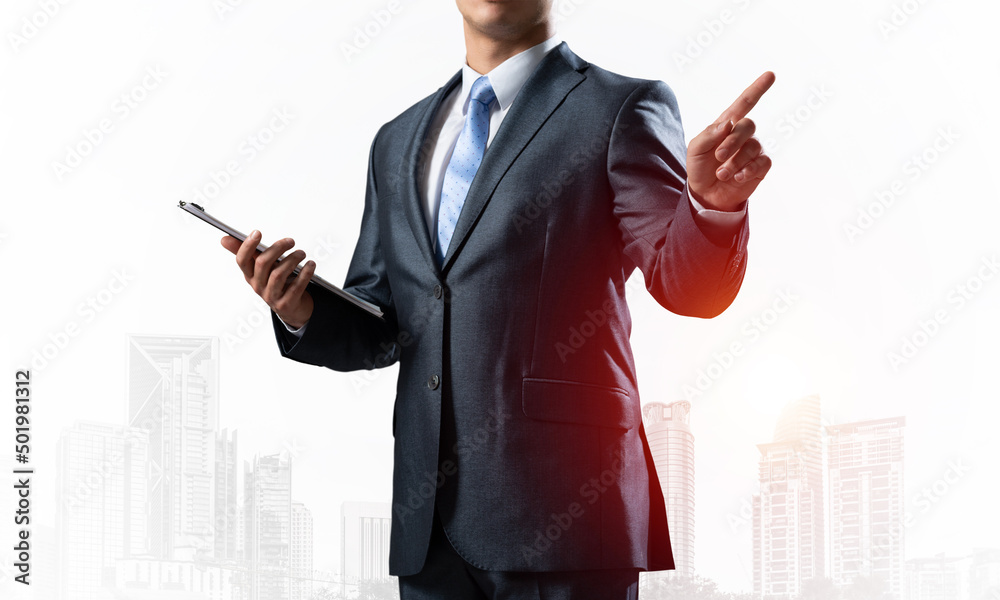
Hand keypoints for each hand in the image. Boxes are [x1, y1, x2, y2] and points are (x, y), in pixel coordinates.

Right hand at [221, 231, 314, 328]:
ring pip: (279, 274)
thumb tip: (225, 239)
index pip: (242, 260)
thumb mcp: (262, 268)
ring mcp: (271, 297)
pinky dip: (305, 273)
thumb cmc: (277, 283)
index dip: (247, 246)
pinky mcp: (286, 304)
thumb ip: (249, 253)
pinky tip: (310, 265)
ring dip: (292, 260)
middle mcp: (258, 286)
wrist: (292, 309)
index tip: (257, 233)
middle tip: (290, 241)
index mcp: (250, 276)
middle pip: (262, 263)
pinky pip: (296, 286)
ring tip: (301, 253)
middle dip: (277, 248)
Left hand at [686, 71, 775, 211]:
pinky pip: (762, 162)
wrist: (705, 194)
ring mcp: (753, 150)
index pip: (744, 103)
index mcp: (726, 125)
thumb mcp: (695, 149)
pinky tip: (737, 177)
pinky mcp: (760, 167)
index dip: (757, 89)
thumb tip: (728, 123)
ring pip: (753, 147)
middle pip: (747, 126)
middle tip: (718, 157)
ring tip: (722, 173)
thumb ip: (709, 134)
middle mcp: (743, 135)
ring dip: (735, 162)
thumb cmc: (699, 167)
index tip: (770, 74)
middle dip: (732, 141)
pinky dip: (748, 170)